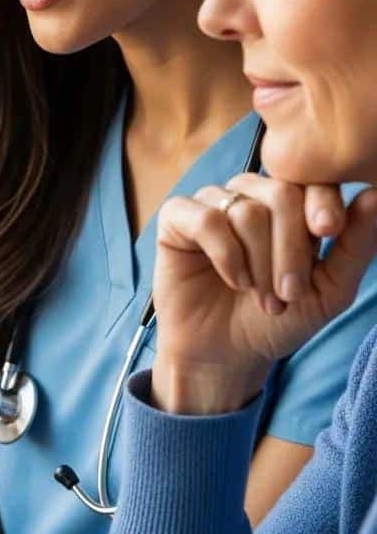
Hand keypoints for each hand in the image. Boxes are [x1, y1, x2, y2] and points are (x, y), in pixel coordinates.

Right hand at [152, 175, 376, 413]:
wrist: (227, 354)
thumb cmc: (278, 320)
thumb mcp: (330, 290)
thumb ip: (354, 244)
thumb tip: (376, 195)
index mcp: (289, 204)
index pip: (310, 180)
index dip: (321, 201)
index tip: (327, 231)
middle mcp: (249, 194)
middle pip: (279, 194)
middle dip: (290, 249)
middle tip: (289, 293)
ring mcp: (212, 203)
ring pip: (244, 210)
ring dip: (258, 263)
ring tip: (259, 296)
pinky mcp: (177, 218)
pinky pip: (206, 219)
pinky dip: (225, 255)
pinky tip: (233, 280)